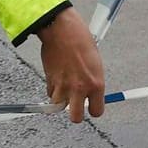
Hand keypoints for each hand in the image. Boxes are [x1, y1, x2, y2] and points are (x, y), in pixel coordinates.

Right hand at [37, 7, 104, 123]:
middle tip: (75, 105)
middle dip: (75, 113)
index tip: (90, 105)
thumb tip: (89, 91)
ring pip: (59, 106)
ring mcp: (64, 86)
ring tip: (64, 87)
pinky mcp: (50, 81)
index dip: (93, 109)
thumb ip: (92, 79)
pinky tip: (57, 77)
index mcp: (96, 84)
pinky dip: (52, 89)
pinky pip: (50, 93)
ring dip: (61, 99)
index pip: (97, 111)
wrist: (61, 30)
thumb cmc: (80, 40)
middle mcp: (80, 88)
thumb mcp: (94, 62)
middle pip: (76, 117)